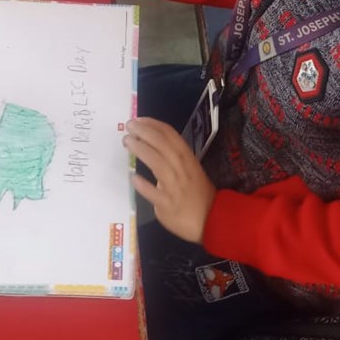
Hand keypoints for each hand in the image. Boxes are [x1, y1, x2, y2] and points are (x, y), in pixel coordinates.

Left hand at [126, 118, 216, 243]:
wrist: (211, 220)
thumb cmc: (198, 193)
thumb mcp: (189, 170)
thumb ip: (171, 160)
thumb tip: (150, 148)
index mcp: (187, 158)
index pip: (170, 135)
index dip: (153, 125)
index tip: (139, 119)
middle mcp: (181, 169)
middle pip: (162, 145)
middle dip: (145, 132)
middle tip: (129, 125)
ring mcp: (175, 187)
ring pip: (158, 164)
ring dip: (142, 150)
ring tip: (128, 142)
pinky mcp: (168, 205)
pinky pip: (155, 194)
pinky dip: (144, 185)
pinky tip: (134, 178)